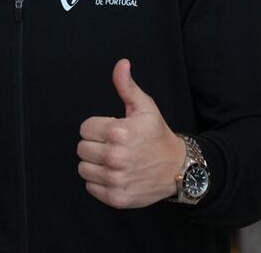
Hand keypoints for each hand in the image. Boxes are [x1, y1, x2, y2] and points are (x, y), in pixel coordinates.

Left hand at [77, 59, 185, 208]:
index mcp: (118, 132)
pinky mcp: (116, 198)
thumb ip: (127, 86)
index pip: (85, 128)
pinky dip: (99, 182)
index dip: (97, 128)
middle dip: (95, 145)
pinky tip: (114, 174)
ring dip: (94, 164)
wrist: (179, 168)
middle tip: (113, 146)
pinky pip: (90, 187)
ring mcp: (115, 179)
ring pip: (83, 168)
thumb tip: (121, 64)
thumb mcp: (145, 107)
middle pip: (82, 148)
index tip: (112, 130)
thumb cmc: (157, 135)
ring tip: (112, 160)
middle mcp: (115, 157)